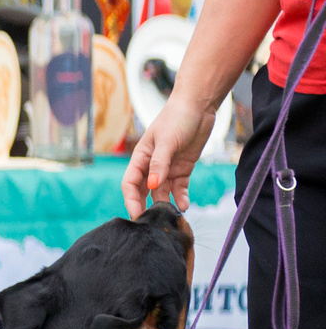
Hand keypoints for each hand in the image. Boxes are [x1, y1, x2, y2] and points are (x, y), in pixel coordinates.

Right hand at [124, 95, 216, 216]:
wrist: (198, 107)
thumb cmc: (176, 118)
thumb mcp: (166, 141)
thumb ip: (159, 164)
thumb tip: (153, 186)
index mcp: (140, 157)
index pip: (130, 183)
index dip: (131, 199)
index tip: (137, 214)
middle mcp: (151, 166)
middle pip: (144, 191)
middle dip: (146, 206)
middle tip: (152, 222)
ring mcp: (167, 168)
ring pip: (162, 192)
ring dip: (166, 204)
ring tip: (172, 215)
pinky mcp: (183, 169)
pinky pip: (179, 188)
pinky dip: (181, 198)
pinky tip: (185, 205)